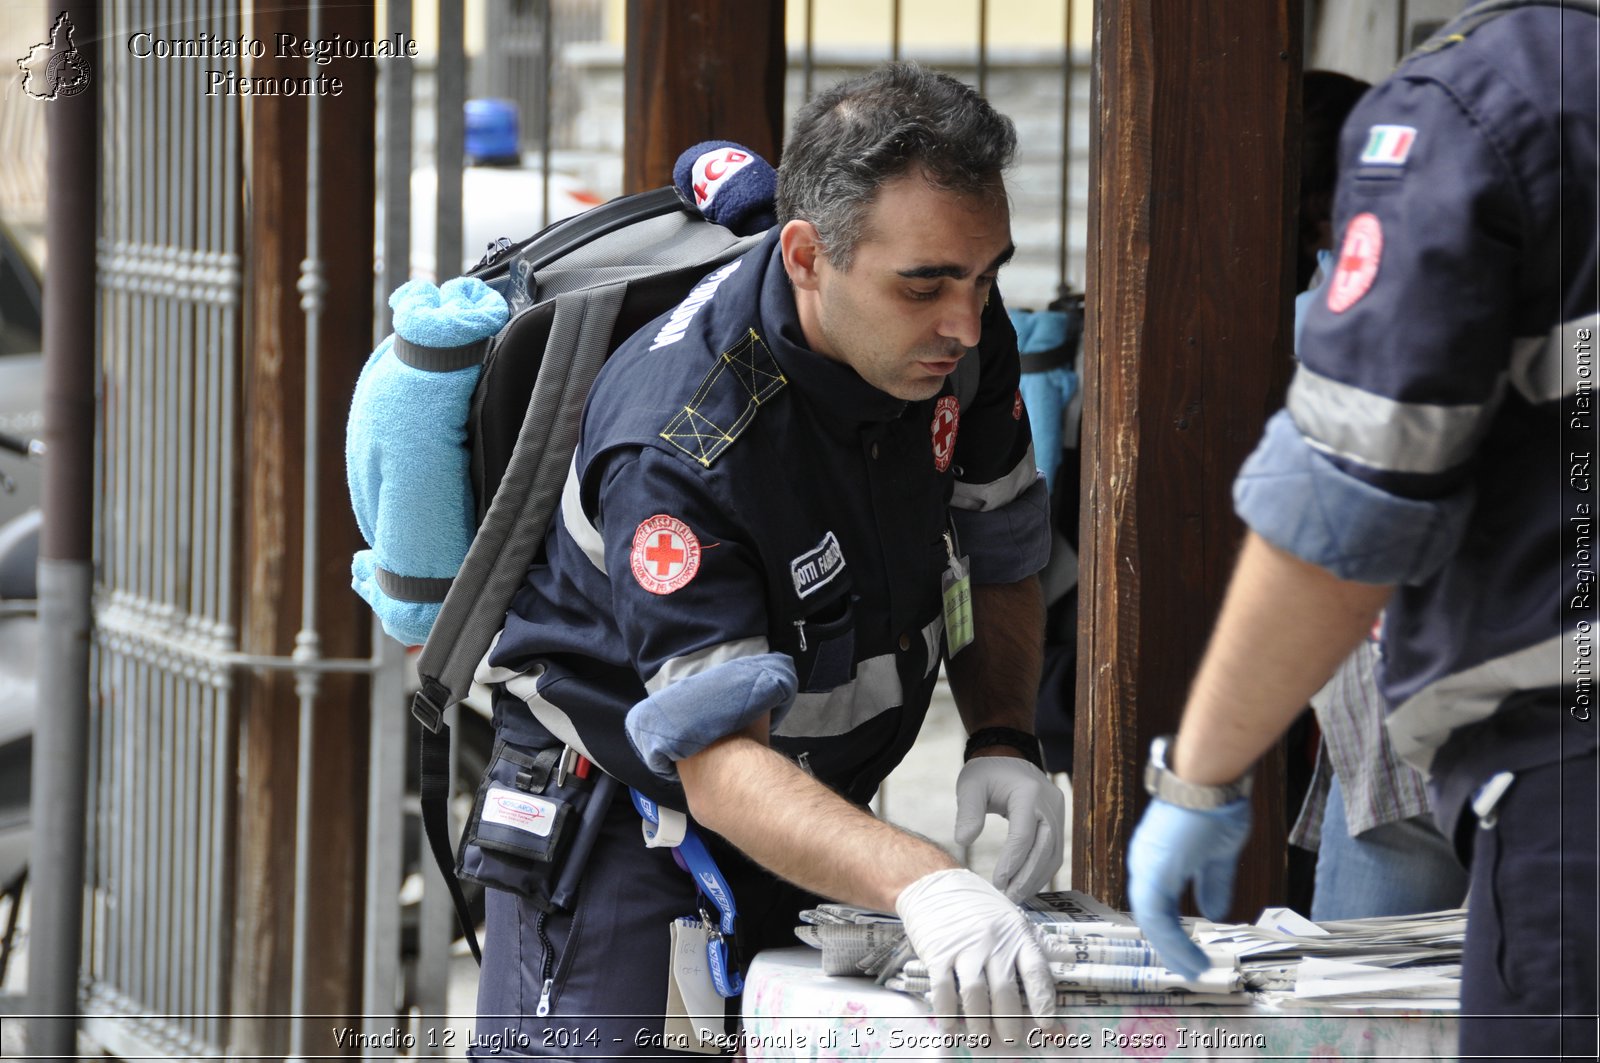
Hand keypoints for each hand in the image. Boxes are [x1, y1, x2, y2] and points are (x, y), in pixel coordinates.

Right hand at [895, 868, 1069, 1042]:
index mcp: (1016, 935)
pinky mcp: (937, 953)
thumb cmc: (978, 903)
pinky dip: (947, 1013)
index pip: (1036, 973)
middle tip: (1012, 1041)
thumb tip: (1068, 959)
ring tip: (982, 1040)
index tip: (1047, 1026)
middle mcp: (993, 943)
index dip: (1043, 1003)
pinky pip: (943, 989)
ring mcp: (964, 948)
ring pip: (975, 995)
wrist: (934, 883)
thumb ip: (1036, 942)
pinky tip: (951, 1027)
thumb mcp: (1012, 916)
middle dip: (1010, 1022)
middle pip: (1005, 991)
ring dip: (979, 1023)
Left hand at [954, 756, 1065, 900]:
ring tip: (1017, 895)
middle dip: (1028, 876)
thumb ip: (968, 812)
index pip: (1024, 835)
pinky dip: (1041, 869)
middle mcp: (1049, 802)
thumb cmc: (986, 773)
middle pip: (1045, 848)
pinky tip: (1025, 883)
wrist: (1007, 756)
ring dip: (1036, 877)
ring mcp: (1057, 811)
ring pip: (1053, 853)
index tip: (998, 882)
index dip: (1012, 862)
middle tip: (1010, 897)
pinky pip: (1053, 850)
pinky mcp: (1058, 819)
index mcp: (1029, 793)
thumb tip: (963, 841)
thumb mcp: (970, 786)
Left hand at [1126, 796, 1251, 979]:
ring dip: (1171, 948)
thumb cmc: (1214, 803)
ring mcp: (1146, 865)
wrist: (1210, 779)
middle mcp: (1145, 862)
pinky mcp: (1152, 869)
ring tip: (1191, 969)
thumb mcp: (1218, 854)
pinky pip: (1155, 915)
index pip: (1159, 903)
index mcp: (1158, 858)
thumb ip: (1212, 884)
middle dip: (1169, 945)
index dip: (1172, 930)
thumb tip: (1214, 910)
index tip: (1188, 951)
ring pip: (1150, 918)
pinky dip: (1171, 940)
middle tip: (1187, 967)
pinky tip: (1188, 956)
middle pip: (1150, 914)